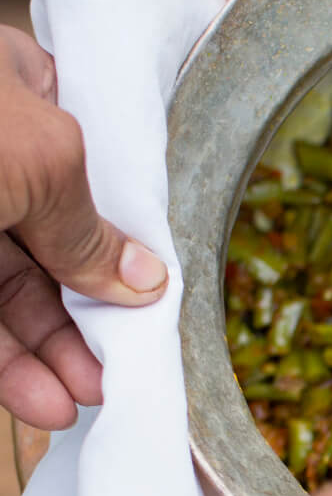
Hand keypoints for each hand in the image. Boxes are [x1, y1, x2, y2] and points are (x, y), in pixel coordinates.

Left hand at [0, 25, 168, 429]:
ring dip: (46, 354)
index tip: (154, 298)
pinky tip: (37, 398)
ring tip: (78, 403)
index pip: (87, 169)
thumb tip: (146, 279)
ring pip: (6, 292)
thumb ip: (93, 226)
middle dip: (85, 318)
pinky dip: (4, 365)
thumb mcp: (42, 160)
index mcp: (13, 92)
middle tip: (118, 373)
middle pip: (51, 246)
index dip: (124, 238)